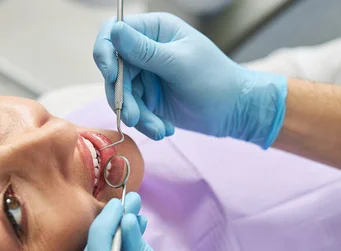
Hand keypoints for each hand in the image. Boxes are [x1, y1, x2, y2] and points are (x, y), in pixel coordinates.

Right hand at [93, 12, 287, 147]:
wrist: (234, 112)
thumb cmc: (214, 80)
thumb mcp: (178, 64)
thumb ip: (145, 51)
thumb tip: (114, 30)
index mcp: (153, 30)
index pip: (114, 33)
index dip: (106, 52)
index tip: (111, 75)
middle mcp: (144, 50)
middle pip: (113, 71)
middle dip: (123, 97)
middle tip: (135, 118)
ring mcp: (145, 75)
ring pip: (121, 95)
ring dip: (137, 116)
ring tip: (159, 130)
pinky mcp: (148, 98)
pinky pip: (133, 110)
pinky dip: (146, 123)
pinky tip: (164, 130)